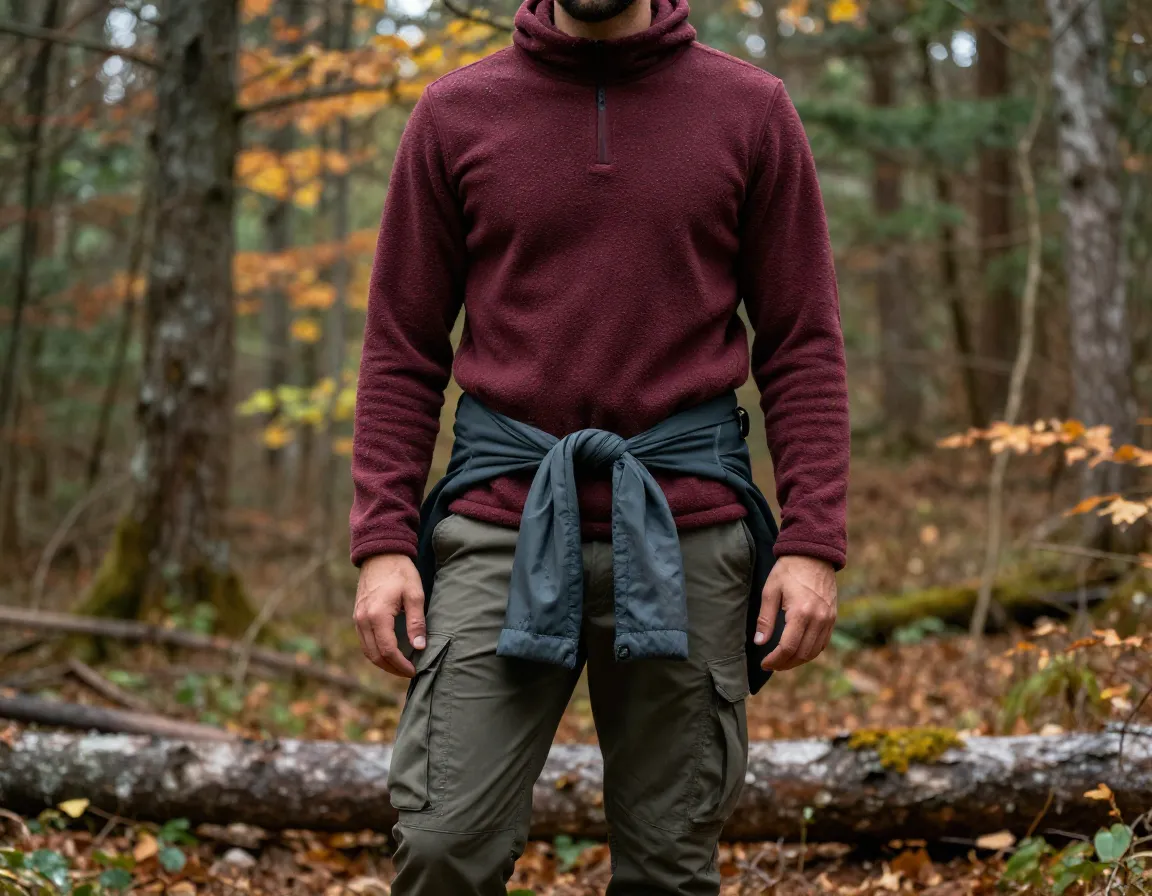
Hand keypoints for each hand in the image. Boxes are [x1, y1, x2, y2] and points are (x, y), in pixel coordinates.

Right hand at [354, 554, 425, 677]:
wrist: (380, 554)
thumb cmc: (400, 572)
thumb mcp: (415, 594)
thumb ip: (417, 621)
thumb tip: (419, 647)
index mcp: (378, 615)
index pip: (388, 650)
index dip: (401, 665)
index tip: (415, 670)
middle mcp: (363, 620)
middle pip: (375, 655)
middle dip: (392, 668)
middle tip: (409, 672)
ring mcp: (357, 618)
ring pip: (367, 651)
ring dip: (382, 662)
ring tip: (400, 666)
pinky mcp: (357, 615)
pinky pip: (364, 641)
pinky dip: (375, 651)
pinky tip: (389, 652)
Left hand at [754, 555, 836, 671]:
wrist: (813, 554)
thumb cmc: (788, 570)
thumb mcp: (770, 590)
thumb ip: (765, 619)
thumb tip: (760, 642)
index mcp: (801, 612)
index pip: (788, 647)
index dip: (775, 660)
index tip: (764, 663)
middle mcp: (818, 619)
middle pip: (802, 653)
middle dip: (785, 664)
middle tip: (772, 665)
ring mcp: (828, 619)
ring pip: (814, 651)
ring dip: (798, 660)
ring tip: (783, 661)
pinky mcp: (833, 617)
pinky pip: (823, 642)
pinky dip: (811, 651)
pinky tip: (798, 651)